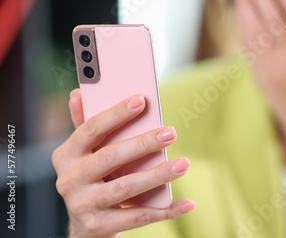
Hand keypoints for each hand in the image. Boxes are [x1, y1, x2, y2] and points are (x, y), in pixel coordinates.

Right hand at [52, 89, 195, 237]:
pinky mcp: (100, 227)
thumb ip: (85, 124)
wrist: (85, 224)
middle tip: (171, 132)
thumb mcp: (84, 152)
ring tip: (183, 164)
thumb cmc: (92, 176)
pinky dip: (166, 211)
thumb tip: (78, 93)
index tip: (142, 100)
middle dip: (143, 143)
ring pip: (125, 188)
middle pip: (110, 157)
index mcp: (66, 155)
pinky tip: (187, 203)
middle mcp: (69, 181)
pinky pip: (138, 217)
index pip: (91, 129)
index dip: (116, 114)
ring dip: (158, 175)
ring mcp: (83, 205)